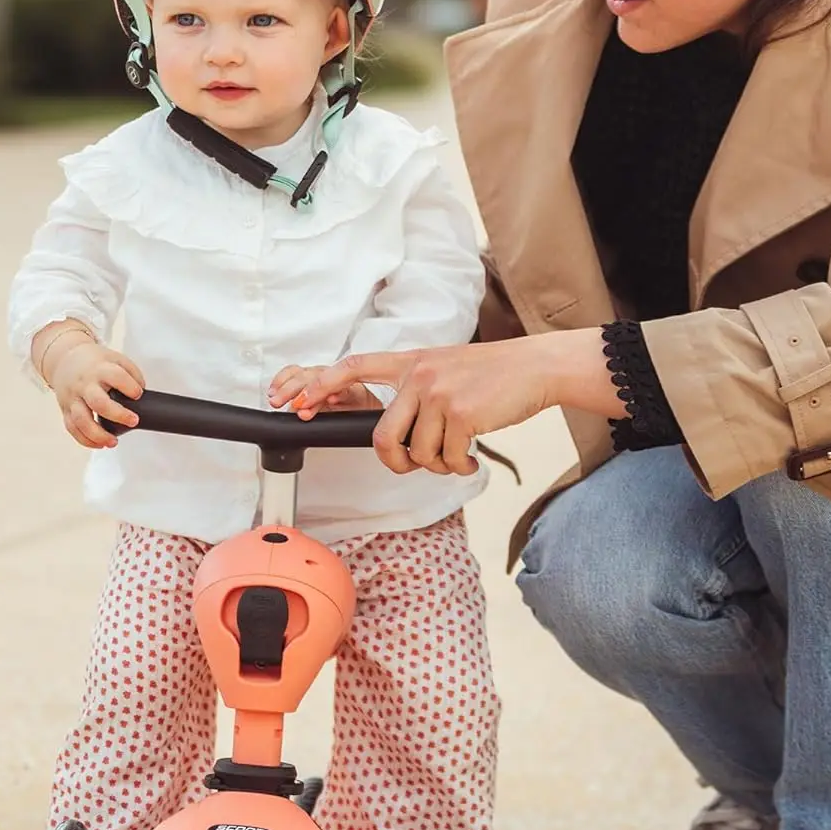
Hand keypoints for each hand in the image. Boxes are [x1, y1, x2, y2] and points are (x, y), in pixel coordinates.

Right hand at [45, 336, 144, 448]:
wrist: (64, 360)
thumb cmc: (93, 363)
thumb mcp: (115, 359)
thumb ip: (131, 373)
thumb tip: (141, 391)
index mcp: (99, 369)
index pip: (115, 376)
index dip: (129, 386)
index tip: (138, 394)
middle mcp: (85, 384)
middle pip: (98, 402)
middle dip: (117, 415)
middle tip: (133, 421)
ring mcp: (73, 398)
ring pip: (82, 420)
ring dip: (98, 435)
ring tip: (114, 442)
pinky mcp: (65, 410)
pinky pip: (72, 428)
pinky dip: (85, 440)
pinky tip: (100, 444)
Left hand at [268, 363, 381, 418]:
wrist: (368, 411)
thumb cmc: (342, 406)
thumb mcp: (315, 407)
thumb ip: (300, 407)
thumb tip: (285, 412)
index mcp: (313, 377)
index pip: (294, 372)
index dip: (281, 380)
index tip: (272, 393)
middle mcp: (326, 376)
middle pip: (306, 376)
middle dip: (289, 389)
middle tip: (278, 401)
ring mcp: (342, 383)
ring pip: (324, 381)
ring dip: (310, 392)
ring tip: (300, 406)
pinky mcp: (359, 392)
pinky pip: (349, 391)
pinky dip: (339, 394)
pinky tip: (332, 400)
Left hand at [294, 331, 609, 475]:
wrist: (533, 367)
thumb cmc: (488, 375)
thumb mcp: (442, 368)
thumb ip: (413, 389)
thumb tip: (393, 434)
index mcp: (409, 362)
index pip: (353, 367)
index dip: (321, 386)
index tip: (297, 402)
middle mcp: (418, 375)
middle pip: (383, 437)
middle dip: (397, 463)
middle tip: (414, 464)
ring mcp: (440, 394)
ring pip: (418, 454)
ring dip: (438, 465)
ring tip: (457, 454)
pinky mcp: (463, 413)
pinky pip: (447, 460)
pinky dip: (460, 467)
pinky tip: (473, 458)